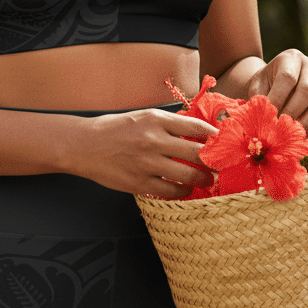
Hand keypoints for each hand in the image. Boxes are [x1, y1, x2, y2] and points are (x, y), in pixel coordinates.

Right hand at [71, 107, 219, 197]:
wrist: (84, 145)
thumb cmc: (116, 129)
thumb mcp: (143, 116)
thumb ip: (168, 124)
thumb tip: (198, 132)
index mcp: (156, 119)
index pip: (196, 126)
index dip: (215, 136)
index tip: (223, 142)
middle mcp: (154, 140)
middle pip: (197, 153)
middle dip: (214, 161)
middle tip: (220, 165)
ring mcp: (147, 163)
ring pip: (188, 175)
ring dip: (203, 179)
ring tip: (207, 179)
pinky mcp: (139, 182)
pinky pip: (171, 191)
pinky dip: (182, 191)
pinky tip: (185, 188)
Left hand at [251, 50, 307, 141]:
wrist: (278, 85)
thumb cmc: (266, 86)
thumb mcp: (258, 87)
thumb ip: (260, 101)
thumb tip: (266, 121)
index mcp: (291, 58)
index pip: (287, 77)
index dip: (278, 98)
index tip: (269, 116)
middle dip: (293, 112)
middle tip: (280, 128)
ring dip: (306, 123)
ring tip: (292, 135)